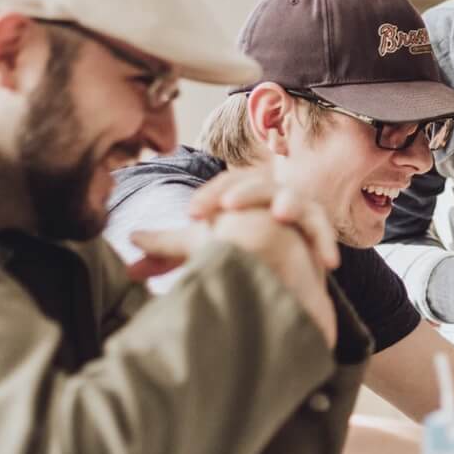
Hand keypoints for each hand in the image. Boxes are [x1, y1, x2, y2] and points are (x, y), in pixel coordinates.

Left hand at [133, 169, 340, 346]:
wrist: (278, 271)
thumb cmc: (237, 251)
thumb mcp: (200, 248)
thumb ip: (167, 248)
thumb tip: (129, 245)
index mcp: (240, 193)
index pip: (226, 183)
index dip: (210, 195)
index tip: (192, 215)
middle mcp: (270, 195)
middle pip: (259, 184)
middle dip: (244, 193)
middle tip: (227, 207)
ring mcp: (296, 211)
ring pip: (295, 200)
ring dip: (290, 204)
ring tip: (279, 214)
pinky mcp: (317, 233)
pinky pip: (322, 233)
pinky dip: (324, 242)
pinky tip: (324, 260)